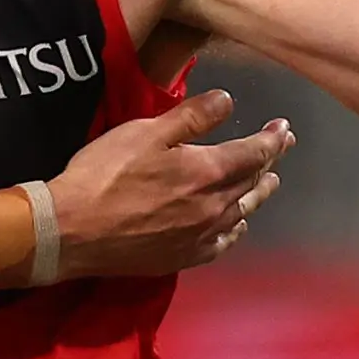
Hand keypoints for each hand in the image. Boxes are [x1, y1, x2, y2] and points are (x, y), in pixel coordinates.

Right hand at [47, 89, 290, 278]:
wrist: (73, 230)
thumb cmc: (105, 174)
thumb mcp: (146, 132)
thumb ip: (191, 117)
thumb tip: (229, 101)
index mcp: (207, 172)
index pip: (253, 153)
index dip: (272, 139)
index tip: (284, 128)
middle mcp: (213, 207)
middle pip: (252, 182)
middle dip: (269, 161)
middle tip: (282, 146)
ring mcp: (200, 236)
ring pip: (242, 212)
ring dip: (258, 193)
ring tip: (269, 182)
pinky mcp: (183, 257)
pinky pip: (223, 243)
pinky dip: (235, 229)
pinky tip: (237, 225)